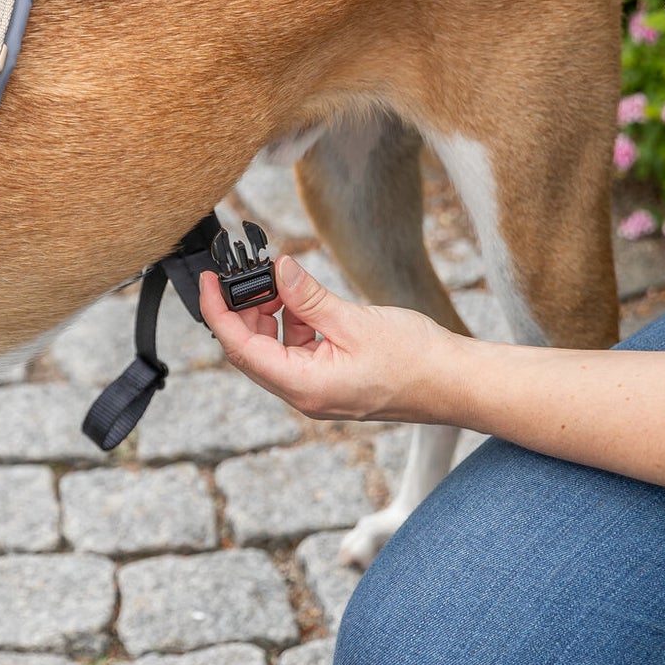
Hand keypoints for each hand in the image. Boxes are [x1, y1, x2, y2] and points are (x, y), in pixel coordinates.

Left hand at [199, 255, 463, 422]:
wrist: (456, 382)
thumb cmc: (415, 359)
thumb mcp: (353, 320)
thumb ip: (308, 297)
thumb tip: (277, 270)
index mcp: (305, 386)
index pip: (241, 349)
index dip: (217, 313)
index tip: (208, 282)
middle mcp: (305, 394)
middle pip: (252, 351)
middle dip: (245, 310)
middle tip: (250, 273)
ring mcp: (319, 390)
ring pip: (275, 349)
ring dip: (272, 314)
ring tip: (283, 283)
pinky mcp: (333, 381)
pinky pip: (299, 351)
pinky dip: (296, 323)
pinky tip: (308, 301)